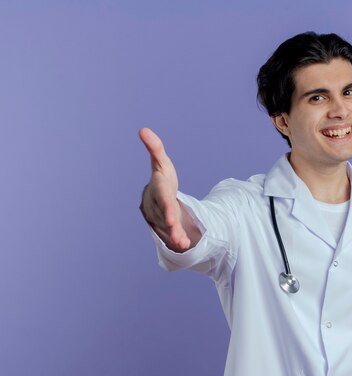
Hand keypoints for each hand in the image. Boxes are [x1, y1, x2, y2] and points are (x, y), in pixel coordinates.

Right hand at [138, 127, 199, 251]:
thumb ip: (155, 148)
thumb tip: (143, 129)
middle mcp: (158, 206)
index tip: (173, 218)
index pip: (164, 200)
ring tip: (184, 243)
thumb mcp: (161, 163)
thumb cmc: (162, 177)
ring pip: (169, 228)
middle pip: (167, 217)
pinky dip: (178, 242)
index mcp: (159, 191)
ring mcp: (161, 218)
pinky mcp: (167, 227)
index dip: (168, 208)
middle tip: (178, 236)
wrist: (155, 197)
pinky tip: (184, 246)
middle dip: (172, 226)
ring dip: (176, 236)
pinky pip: (172, 235)